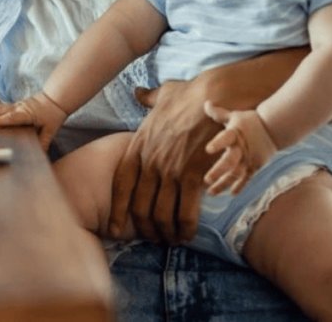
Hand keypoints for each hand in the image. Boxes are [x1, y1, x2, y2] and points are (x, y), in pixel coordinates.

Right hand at [0, 93, 68, 150]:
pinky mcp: (17, 105)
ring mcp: (17, 105)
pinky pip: (2, 108)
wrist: (56, 98)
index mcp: (27, 113)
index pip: (11, 117)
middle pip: (0, 110)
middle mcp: (19, 108)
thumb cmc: (54, 114)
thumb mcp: (51, 130)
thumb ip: (44, 142)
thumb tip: (40, 155)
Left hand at [108, 80, 218, 243]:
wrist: (215, 95)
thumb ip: (148, 98)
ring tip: (171, 240)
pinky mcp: (193, 175)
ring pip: (160, 214)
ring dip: (165, 233)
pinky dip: (185, 228)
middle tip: (153, 239)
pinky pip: (185, 212)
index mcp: (138, 146)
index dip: (117, 210)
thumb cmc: (191, 95)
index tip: (115, 229)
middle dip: (144, 228)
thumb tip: (138, 92)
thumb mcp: (162, 95)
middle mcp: (150, 161)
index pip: (120, 185)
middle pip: (139, 206)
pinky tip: (188, 234)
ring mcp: (170, 170)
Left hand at [203, 103, 277, 195]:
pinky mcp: (255, 166)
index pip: (225, 138)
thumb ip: (218, 113)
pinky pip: (247, 178)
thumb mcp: (234, 116)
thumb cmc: (250, 121)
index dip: (217, 143)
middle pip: (229, 161)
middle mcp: (241, 148)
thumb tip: (206, 103)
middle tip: (207, 180)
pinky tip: (231, 193)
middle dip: (218, 171)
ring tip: (211, 192)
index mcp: (234, 134)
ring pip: (236, 174)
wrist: (274, 129)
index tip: (207, 149)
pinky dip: (240, 186)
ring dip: (224, 183)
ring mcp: (249, 159)